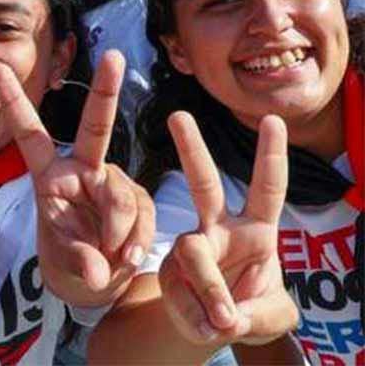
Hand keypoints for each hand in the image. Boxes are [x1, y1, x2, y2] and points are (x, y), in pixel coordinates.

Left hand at [0, 50, 154, 306]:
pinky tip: (127, 257)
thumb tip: (97, 271)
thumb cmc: (70, 256)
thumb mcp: (67, 260)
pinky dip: (137, 240)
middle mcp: (81, 169)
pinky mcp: (138, 197)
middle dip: (106, 91)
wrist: (96, 278)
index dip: (14, 101)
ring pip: (122, 197)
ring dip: (117, 233)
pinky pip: (143, 213)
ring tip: (110, 256)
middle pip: (95, 127)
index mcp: (50, 175)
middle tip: (115, 56)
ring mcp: (111, 180)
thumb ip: (81, 261)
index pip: (29, 134)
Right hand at [159, 112, 296, 346]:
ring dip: (209, 287)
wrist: (214, 328)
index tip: (273, 120)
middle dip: (192, 149)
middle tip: (177, 116)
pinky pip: (181, 291)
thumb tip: (225, 314)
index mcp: (256, 231)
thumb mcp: (274, 316)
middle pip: (205, 184)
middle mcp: (220, 230)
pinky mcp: (170, 273)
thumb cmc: (252, 311)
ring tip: (223, 320)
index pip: (267, 189)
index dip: (271, 156)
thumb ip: (260, 313)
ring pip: (192, 252)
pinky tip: (207, 327)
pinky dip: (195, 314)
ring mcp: (191, 249)